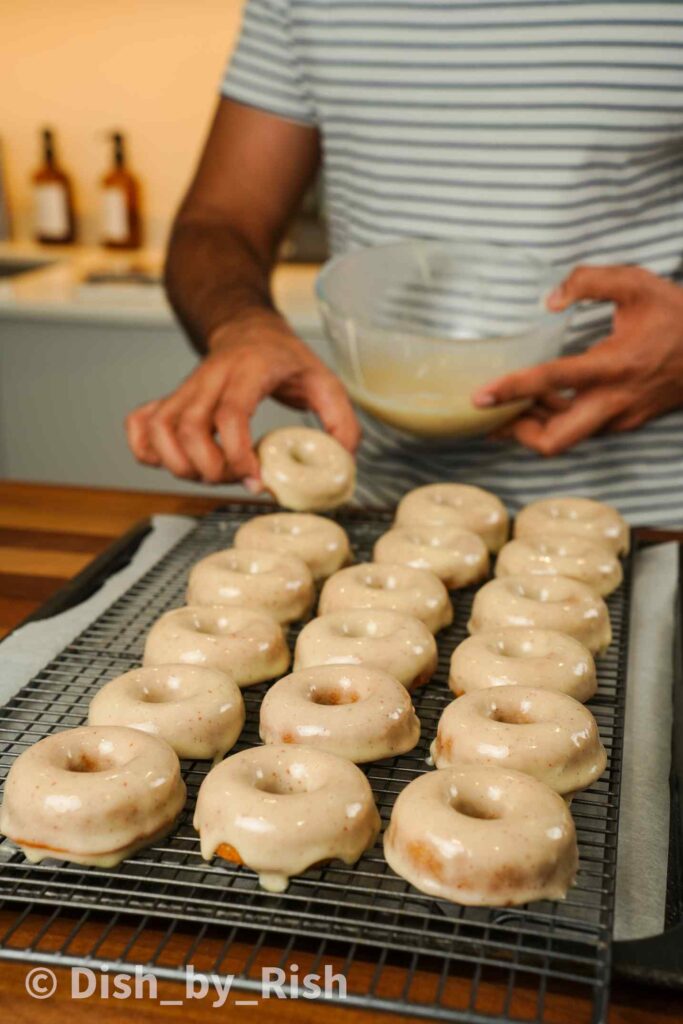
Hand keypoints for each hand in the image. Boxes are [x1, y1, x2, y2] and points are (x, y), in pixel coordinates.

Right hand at [125, 312, 359, 485]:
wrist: (248, 328)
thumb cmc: (285, 359)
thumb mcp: (325, 382)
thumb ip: (341, 421)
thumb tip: (341, 462)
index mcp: (249, 371)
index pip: (229, 415)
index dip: (238, 455)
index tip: (257, 479)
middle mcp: (210, 378)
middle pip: (188, 428)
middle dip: (209, 468)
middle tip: (235, 478)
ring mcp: (185, 388)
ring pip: (159, 428)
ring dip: (177, 464)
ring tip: (207, 474)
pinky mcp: (170, 398)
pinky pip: (140, 424)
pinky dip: (146, 450)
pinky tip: (171, 461)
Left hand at [471, 265, 682, 454]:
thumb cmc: (676, 315)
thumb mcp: (636, 283)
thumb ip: (589, 281)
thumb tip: (551, 300)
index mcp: (614, 365)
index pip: (553, 381)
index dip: (513, 389)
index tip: (480, 397)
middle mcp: (614, 401)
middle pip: (555, 440)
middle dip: (518, 432)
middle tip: (492, 415)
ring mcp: (619, 418)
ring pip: (565, 439)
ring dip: (534, 424)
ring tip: (510, 403)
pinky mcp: (623, 423)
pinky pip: (579, 430)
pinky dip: (555, 420)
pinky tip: (541, 401)